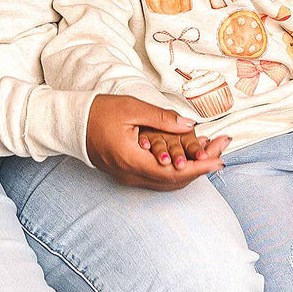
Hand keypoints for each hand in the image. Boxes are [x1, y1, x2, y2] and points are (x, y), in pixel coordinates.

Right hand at [86, 94, 225, 189]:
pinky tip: (188, 159)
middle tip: (221, 154)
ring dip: (190, 171)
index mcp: (132, 160)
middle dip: (200, 168)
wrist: (72, 124)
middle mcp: (131, 174)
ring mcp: (128, 177)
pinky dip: (177, 172)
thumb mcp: (132, 108)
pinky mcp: (127, 174)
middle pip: (173, 181)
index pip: (173, 172)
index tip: (219, 160)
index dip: (199, 167)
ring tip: (209, 155)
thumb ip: (162, 118)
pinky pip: (158, 179)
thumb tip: (190, 125)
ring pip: (166, 183)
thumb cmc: (99, 112)